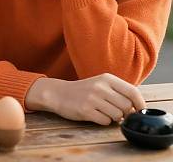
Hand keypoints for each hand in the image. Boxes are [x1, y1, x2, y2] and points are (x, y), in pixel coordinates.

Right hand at [25, 73, 145, 124]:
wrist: (58, 93)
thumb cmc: (84, 90)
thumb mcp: (101, 83)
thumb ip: (119, 91)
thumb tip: (138, 107)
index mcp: (107, 78)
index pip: (133, 92)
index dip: (140, 104)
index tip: (139, 111)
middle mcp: (100, 86)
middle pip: (127, 106)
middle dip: (124, 113)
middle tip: (115, 111)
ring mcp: (92, 98)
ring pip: (118, 116)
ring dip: (113, 118)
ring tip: (103, 112)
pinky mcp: (85, 110)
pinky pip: (105, 122)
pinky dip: (103, 121)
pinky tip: (94, 115)